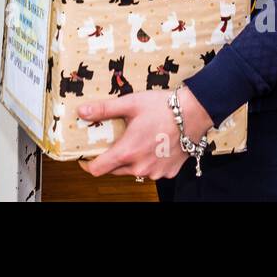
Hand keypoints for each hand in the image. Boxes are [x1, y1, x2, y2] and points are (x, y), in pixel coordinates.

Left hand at [77, 87, 213, 179]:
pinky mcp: (168, 172)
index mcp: (127, 151)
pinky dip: (148, 161)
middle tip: (114, 142)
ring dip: (131, 160)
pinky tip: (153, 145)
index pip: (98, 169)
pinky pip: (151, 170)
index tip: (85, 157)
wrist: (194, 113)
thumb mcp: (130, 103)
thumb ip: (104, 109)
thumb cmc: (163, 107)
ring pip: (134, 171)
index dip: (88, 164)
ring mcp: (156, 172)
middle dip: (111, 158)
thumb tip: (82, 112)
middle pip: (115, 170)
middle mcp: (140, 167)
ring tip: (137, 140)